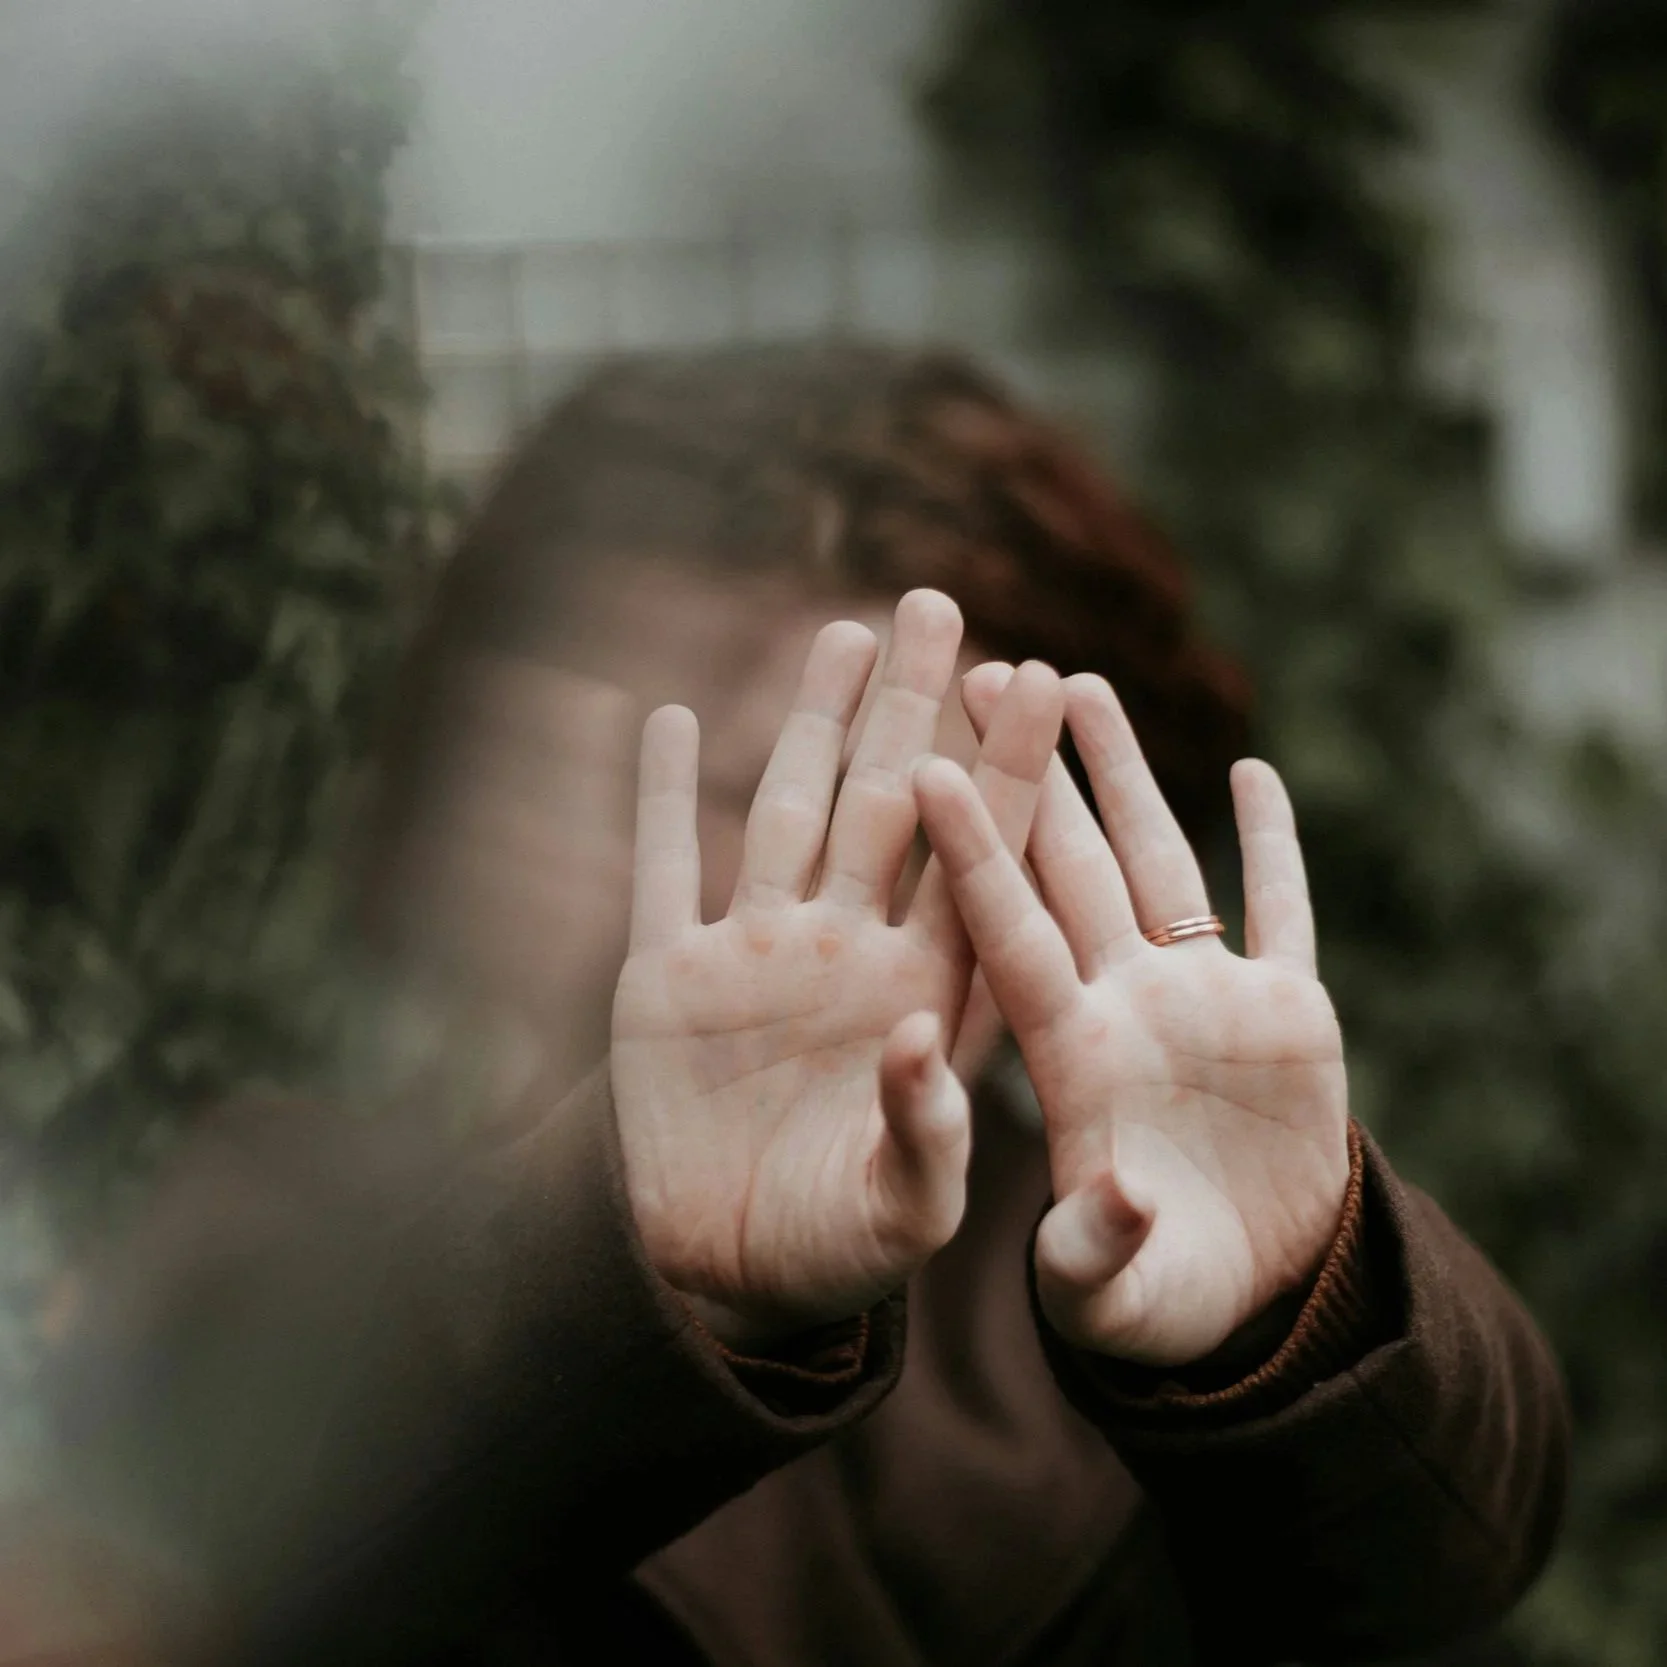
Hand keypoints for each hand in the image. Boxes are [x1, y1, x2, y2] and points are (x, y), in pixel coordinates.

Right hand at [611, 593, 1062, 1344]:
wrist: (726, 1278)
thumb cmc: (839, 1254)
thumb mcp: (903, 1213)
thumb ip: (929, 1135)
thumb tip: (924, 1042)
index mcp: (924, 995)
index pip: (979, 862)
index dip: (1010, 771)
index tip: (1048, 679)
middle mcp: (849, 953)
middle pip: (890, 806)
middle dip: (916, 708)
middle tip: (942, 606)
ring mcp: (757, 957)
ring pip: (789, 811)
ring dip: (812, 724)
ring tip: (845, 631)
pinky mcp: (667, 978)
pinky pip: (664, 868)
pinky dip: (663, 797)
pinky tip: (673, 718)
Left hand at [916, 666, 1349, 1366]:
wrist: (1243, 1300)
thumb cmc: (1151, 1306)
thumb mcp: (1110, 1298)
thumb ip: (1096, 1251)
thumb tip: (1117, 1195)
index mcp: (1069, 1057)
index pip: (1007, 933)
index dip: (973, 853)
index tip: (928, 765)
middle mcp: (1125, 1006)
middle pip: (1066, 865)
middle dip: (1031, 769)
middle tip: (982, 667)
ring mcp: (1204, 1002)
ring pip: (1157, 860)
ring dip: (1123, 775)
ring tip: (1082, 682)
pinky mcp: (1288, 1015)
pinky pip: (1282, 911)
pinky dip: (1274, 846)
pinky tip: (1252, 773)